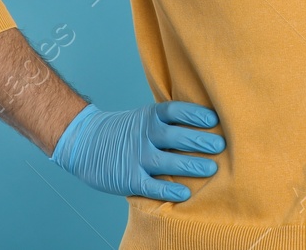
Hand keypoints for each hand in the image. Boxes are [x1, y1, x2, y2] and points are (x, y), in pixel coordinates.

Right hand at [50, 100, 224, 200]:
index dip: (194, 115)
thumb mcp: (144, 117)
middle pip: (175, 136)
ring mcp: (136, 156)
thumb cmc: (125, 130)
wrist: (85, 143)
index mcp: (150, 116)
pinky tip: (185, 193)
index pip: (175, 111)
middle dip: (200, 141)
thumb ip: (169, 121)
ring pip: (167, 161)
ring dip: (191, 165)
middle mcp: (144, 135)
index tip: (214, 120)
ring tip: (212, 168)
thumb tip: (206, 124)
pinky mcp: (129, 178)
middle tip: (220, 145)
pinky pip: (152, 184)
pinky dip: (168, 189)